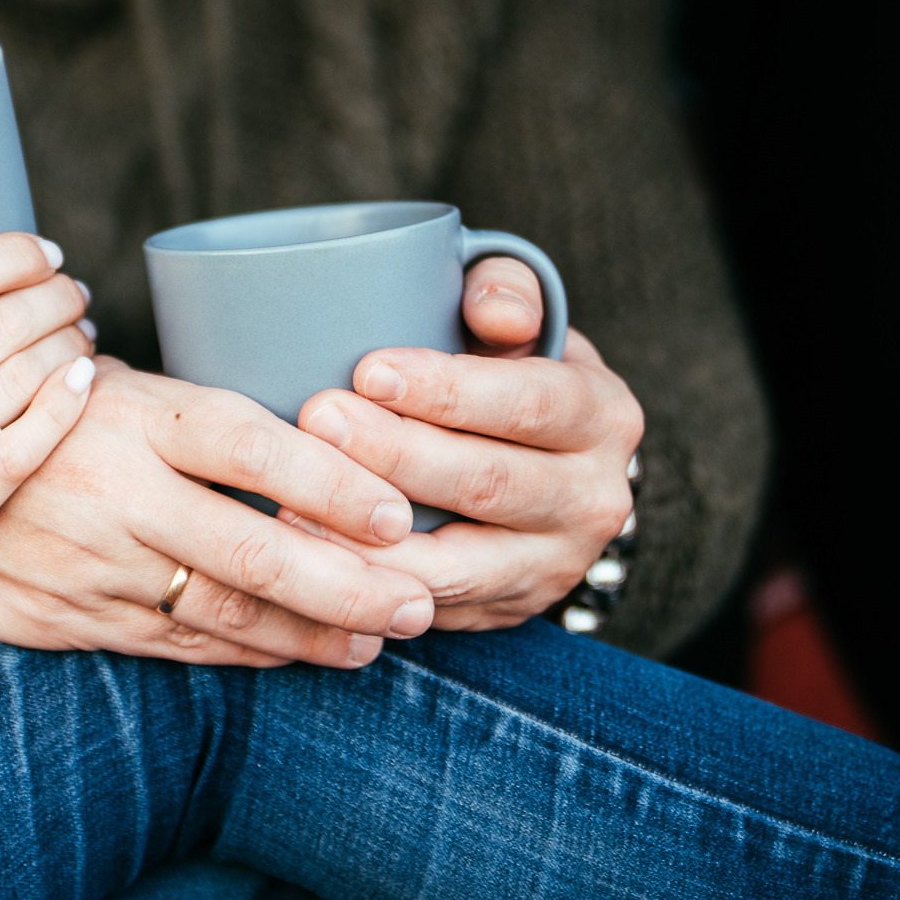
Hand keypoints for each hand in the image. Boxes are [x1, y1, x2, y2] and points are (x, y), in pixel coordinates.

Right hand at [0, 359, 438, 668]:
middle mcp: (112, 494)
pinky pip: (175, 644)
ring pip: (222, 612)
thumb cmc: (20, 408)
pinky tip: (300, 654)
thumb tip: (317, 421)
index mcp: (127, 415)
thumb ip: (185, 410)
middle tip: (420, 599)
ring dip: (312, 632)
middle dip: (348, 584)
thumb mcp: (92, 374)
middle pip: (250, 549)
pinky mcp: (67, 619)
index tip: (399, 513)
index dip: (330, 482)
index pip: (247, 445)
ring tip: (382, 636)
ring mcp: (89, 565)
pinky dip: (248, 652)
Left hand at [293, 257, 642, 630]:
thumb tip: (496, 315)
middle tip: (318, 419)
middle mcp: (594, 498)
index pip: (528, 403)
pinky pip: (432, 608)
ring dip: (372, 536)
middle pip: (488, 483)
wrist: (536, 459)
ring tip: (296, 499)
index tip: (369, 369)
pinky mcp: (507, 610)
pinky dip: (368, 586)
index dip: (448, 390)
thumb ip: (504, 289)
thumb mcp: (516, 317)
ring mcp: (554, 566)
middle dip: (395, 454)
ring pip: (459, 563)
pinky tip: (311, 556)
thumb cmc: (502, 368)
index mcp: (602, 415)